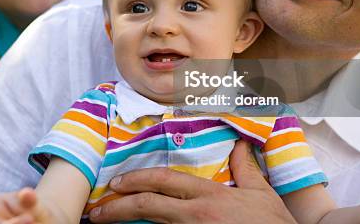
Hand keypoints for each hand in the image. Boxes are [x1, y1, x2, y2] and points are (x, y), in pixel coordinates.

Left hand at [89, 141, 296, 223]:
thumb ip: (245, 168)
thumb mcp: (261, 194)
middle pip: (149, 206)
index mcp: (209, 196)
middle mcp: (197, 214)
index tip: (117, 184)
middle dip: (118, 207)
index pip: (164, 181)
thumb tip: (239, 145)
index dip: (136, 180)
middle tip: (99, 213)